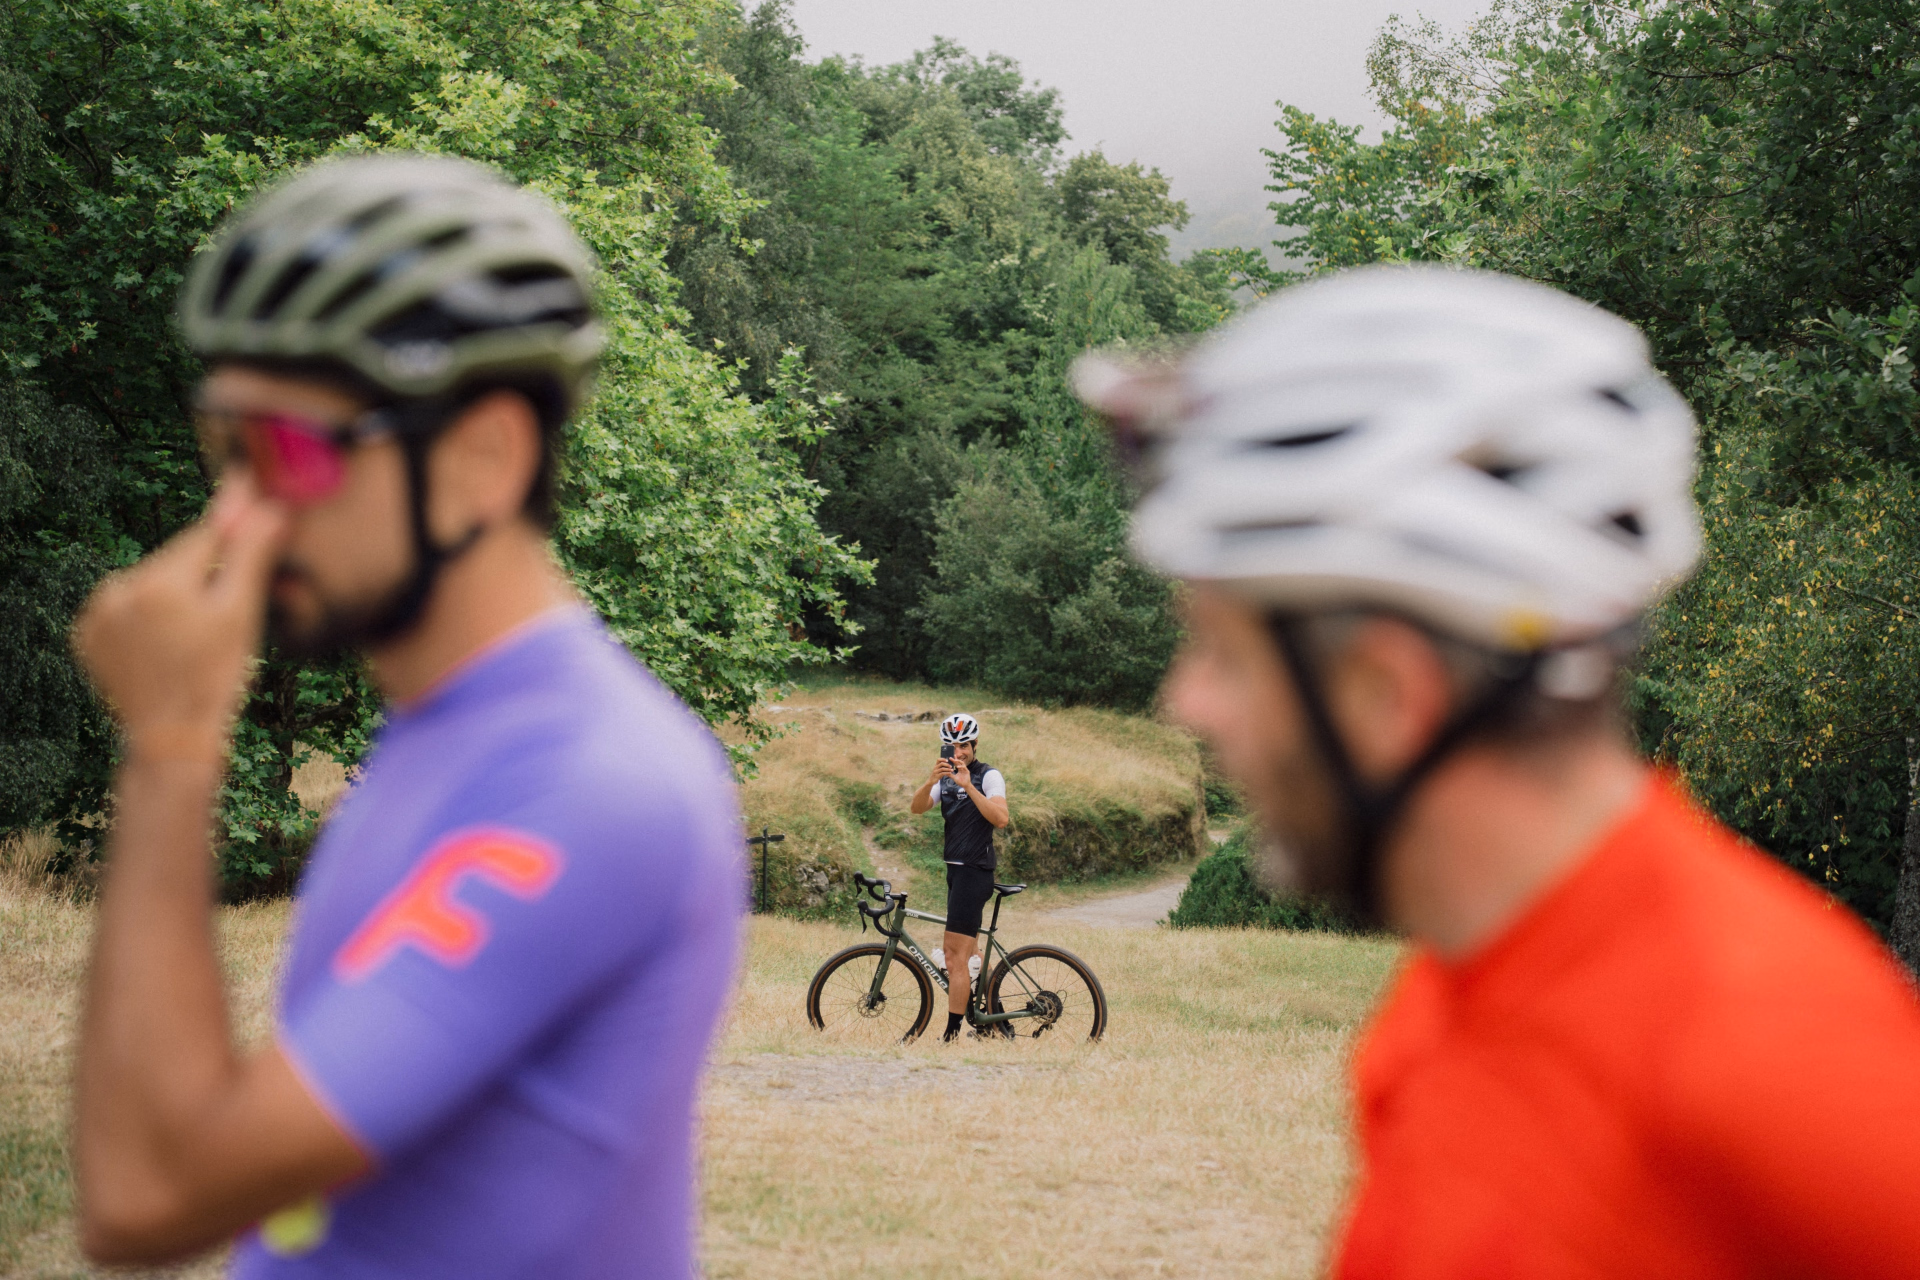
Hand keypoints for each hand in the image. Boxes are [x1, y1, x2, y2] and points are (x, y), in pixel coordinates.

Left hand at [72, 478, 287, 763]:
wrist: (171, 740)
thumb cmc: (216, 679)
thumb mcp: (241, 615)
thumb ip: (250, 555)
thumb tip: (268, 505)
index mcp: (161, 580)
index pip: (205, 533)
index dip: (232, 518)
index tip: (246, 483)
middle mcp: (119, 587)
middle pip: (177, 559)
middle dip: (203, 572)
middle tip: (227, 609)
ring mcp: (97, 612)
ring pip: (151, 582)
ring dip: (174, 594)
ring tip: (193, 636)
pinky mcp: (86, 634)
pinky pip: (126, 606)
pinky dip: (146, 615)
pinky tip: (164, 642)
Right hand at [931, 757, 954, 784]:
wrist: (931, 781)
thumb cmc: (936, 775)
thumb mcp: (938, 770)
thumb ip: (942, 767)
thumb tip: (948, 764)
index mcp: (936, 765)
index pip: (938, 759)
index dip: (943, 759)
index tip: (947, 760)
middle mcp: (935, 768)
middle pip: (941, 764)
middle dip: (947, 764)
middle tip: (951, 766)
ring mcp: (936, 772)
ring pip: (942, 769)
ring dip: (948, 769)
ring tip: (952, 770)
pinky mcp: (937, 776)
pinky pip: (942, 773)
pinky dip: (947, 773)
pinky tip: (950, 773)